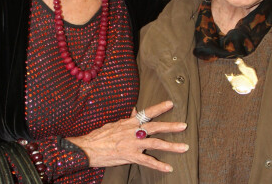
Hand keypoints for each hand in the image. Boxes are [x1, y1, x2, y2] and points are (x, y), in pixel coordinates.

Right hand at [66, 101, 187, 171]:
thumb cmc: (99, 136)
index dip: (159, 108)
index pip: (146, 113)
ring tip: (184, 147)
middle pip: (155, 127)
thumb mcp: (114, 124)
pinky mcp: (130, 156)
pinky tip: (168, 168)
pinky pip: (147, 161)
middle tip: (184, 125)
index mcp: (129, 123)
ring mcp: (132, 144)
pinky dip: (158, 165)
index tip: (171, 103)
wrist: (87, 148)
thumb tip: (135, 110)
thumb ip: (127, 119)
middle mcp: (133, 131)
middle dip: (171, 126)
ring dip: (171, 146)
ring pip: (155, 143)